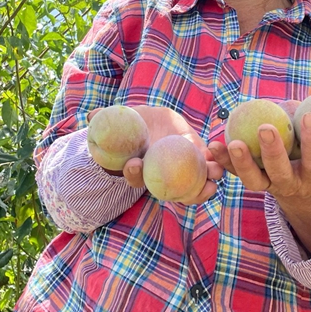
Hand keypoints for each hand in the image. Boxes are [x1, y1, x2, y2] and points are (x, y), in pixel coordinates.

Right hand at [87, 106, 223, 204]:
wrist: (153, 120)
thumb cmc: (133, 124)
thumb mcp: (119, 120)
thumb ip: (105, 120)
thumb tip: (91, 116)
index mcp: (143, 171)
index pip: (137, 178)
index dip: (134, 175)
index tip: (133, 163)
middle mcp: (164, 176)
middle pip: (173, 192)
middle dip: (182, 194)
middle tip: (187, 191)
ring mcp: (183, 168)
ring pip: (196, 184)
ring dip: (205, 185)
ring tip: (212, 178)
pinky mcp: (199, 154)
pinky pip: (210, 164)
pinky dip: (216, 163)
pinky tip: (219, 157)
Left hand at [208, 113, 310, 207]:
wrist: (304, 199)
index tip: (310, 116)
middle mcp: (290, 185)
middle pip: (280, 172)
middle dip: (273, 152)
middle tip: (265, 127)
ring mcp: (268, 186)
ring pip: (252, 179)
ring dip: (239, 162)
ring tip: (230, 142)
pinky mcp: (251, 182)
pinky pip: (234, 173)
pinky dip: (222, 161)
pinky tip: (212, 144)